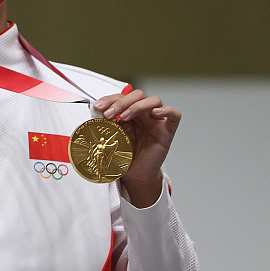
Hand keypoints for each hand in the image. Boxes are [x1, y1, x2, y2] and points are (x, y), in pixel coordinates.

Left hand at [94, 90, 181, 206]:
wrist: (134, 175)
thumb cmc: (123, 156)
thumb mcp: (110, 138)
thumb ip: (105, 124)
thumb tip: (94, 111)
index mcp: (129, 113)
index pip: (123, 97)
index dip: (110, 99)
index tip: (98, 107)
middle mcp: (144, 115)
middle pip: (138, 95)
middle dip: (121, 102)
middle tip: (109, 114)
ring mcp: (156, 122)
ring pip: (155, 101)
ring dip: (137, 105)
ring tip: (124, 117)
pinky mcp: (167, 132)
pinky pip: (175, 116)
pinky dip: (167, 110)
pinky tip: (156, 113)